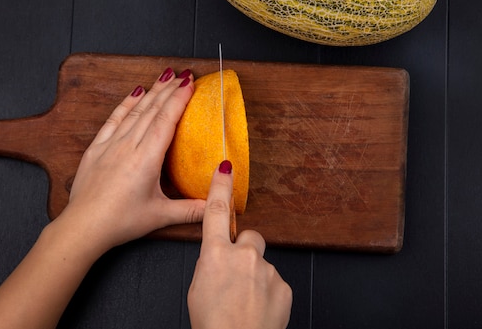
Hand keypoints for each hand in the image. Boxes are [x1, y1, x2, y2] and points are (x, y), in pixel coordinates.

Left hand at [58, 68, 206, 250]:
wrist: (83, 226)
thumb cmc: (120, 221)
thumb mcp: (160, 216)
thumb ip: (191, 210)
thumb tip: (215, 208)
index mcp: (146, 159)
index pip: (166, 120)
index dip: (179, 99)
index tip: (190, 83)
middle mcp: (128, 146)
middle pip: (152, 110)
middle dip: (169, 89)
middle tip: (183, 74)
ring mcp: (110, 144)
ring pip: (134, 111)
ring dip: (151, 92)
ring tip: (164, 77)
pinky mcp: (96, 148)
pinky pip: (113, 119)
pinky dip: (126, 104)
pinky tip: (135, 93)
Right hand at [188, 161, 292, 328]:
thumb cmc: (212, 324)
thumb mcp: (197, 288)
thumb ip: (210, 264)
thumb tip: (219, 259)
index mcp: (216, 255)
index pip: (216, 212)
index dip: (220, 187)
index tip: (225, 168)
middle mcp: (244, 256)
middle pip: (249, 238)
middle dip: (244, 250)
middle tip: (236, 276)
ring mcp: (266, 270)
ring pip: (261, 264)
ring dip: (255, 277)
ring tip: (245, 302)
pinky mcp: (284, 285)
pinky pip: (274, 281)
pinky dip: (267, 293)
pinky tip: (258, 309)